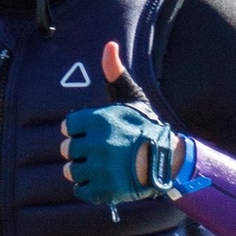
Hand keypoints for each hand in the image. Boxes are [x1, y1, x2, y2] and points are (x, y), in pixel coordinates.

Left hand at [62, 39, 188, 204]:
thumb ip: (115, 74)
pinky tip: (104, 181)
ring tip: (103, 167)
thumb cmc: (146, 128)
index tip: (95, 133)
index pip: (68, 126)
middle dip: (82, 151)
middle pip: (68, 149)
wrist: (168, 161)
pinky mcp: (103, 190)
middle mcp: (96, 144)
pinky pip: (80, 191)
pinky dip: (89, 188)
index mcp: (97, 120)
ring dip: (84, 170)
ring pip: (72, 171)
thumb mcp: (131, 98)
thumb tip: (109, 45)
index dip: (79, 130)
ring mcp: (99, 168)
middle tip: (103, 152)